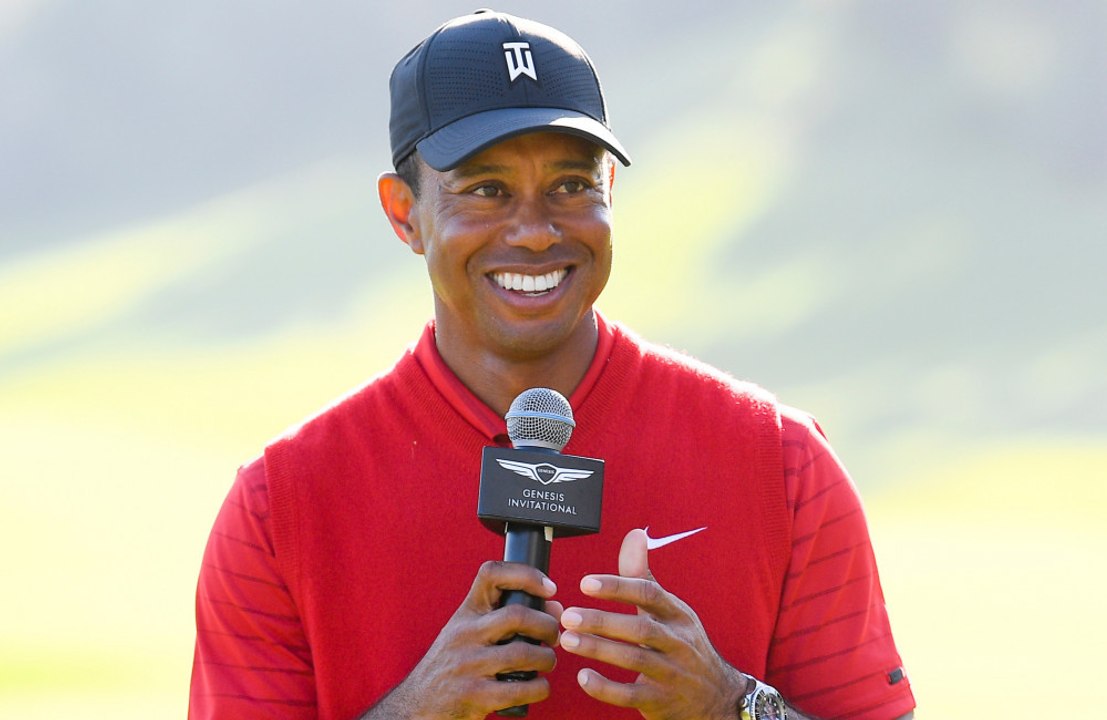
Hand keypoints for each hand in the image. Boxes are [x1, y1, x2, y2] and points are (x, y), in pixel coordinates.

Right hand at [365, 561, 563, 719]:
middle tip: (554, 636)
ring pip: (524, 653)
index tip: (549, 588)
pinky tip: (539, 687)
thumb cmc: (452, 665)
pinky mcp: (475, 696)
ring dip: (547, 659)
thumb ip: (506, 618)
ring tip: (547, 662)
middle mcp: (465, 634)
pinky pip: (521, 689)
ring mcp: (469, 665)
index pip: (491, 574)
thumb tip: (555, 607)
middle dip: (547, 626)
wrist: (418, 705)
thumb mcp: (468, 634)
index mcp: (465, 614)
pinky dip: (540, 688)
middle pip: (517, 615)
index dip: (526, 574)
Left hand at [559, 529, 748, 719]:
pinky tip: (583, 677)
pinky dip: (606, 688)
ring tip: (567, 640)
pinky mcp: (662, 701)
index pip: (649, 594)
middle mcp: (678, 642)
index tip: (585, 583)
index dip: (617, 587)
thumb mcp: (672, 609)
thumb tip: (634, 535)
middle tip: (567, 616)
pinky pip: (632, 695)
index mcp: (678, 614)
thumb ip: (644, 575)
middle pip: (640, 628)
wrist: (718, 697)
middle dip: (602, 621)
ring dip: (598, 649)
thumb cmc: (685, 645)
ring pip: (634, 659)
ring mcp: (672, 673)